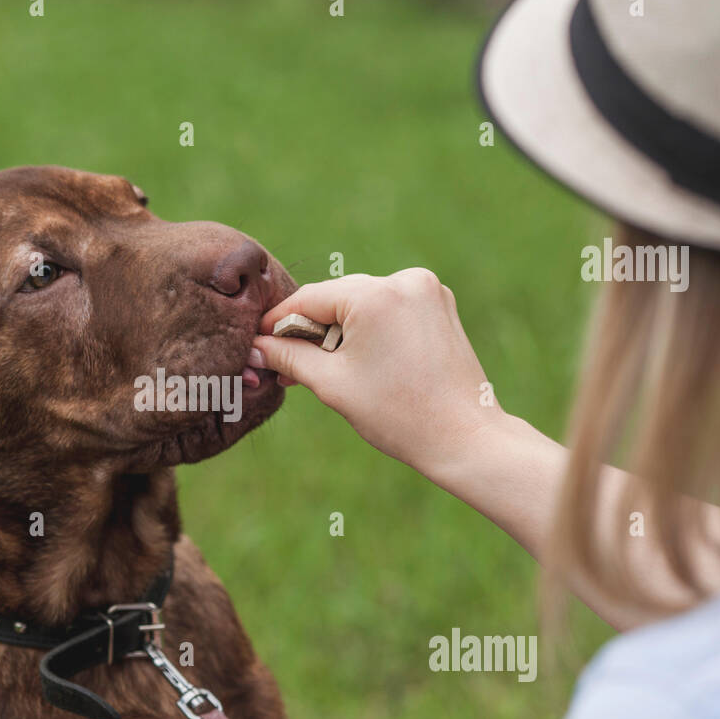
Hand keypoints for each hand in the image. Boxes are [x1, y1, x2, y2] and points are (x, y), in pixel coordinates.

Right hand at [252, 269, 504, 475]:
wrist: (465, 437)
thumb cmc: (399, 415)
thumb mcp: (332, 384)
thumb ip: (288, 358)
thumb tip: (254, 347)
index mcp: (375, 295)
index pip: (308, 299)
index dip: (277, 323)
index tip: (255, 342)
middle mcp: (404, 280)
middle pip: (335, 298)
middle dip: (309, 329)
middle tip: (284, 363)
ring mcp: (427, 290)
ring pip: (362, 302)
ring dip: (339, 328)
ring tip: (323, 368)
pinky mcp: (439, 304)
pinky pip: (389, 308)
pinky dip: (369, 327)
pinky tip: (360, 360)